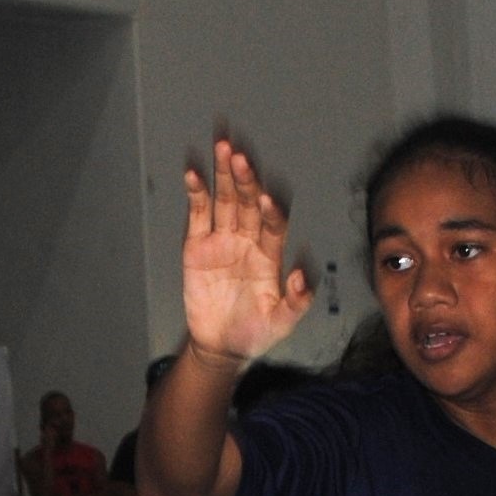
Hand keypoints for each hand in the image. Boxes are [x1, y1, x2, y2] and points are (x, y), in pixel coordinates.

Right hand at [182, 138, 311, 362]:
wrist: (221, 345)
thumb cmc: (255, 332)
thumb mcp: (281, 324)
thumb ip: (296, 303)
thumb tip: (302, 278)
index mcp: (270, 255)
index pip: (273, 225)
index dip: (271, 212)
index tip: (267, 200)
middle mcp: (248, 240)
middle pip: (248, 202)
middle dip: (245, 179)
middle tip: (240, 157)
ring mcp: (222, 240)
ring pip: (224, 200)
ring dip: (224, 174)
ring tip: (223, 149)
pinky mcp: (197, 246)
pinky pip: (197, 214)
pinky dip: (196, 193)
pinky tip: (194, 174)